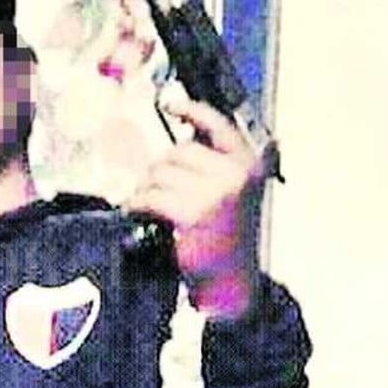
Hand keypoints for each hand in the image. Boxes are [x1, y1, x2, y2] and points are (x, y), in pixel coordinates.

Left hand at [123, 100, 267, 319]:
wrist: (232, 283)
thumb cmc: (228, 241)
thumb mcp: (234, 196)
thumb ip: (215, 166)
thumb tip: (182, 139)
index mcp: (249, 166)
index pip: (218, 125)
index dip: (193, 111)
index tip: (172, 104)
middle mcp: (236, 175)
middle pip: (179, 152)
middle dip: (160, 169)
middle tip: (154, 188)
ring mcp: (216, 193)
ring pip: (161, 172)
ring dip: (148, 188)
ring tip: (149, 204)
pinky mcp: (193, 212)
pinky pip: (152, 195)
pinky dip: (139, 202)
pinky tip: (139, 210)